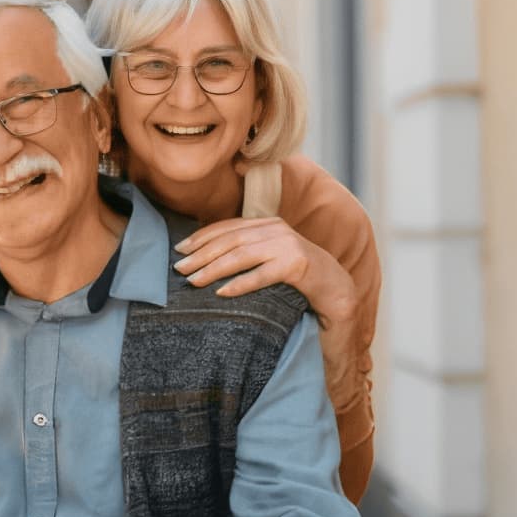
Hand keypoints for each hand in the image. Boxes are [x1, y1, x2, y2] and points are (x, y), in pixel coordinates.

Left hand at [173, 218, 355, 328]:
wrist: (337, 289)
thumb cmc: (297, 278)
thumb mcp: (270, 258)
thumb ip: (248, 252)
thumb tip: (206, 259)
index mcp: (268, 224)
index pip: (228, 227)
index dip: (202, 238)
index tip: (180, 250)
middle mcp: (277, 229)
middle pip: (230, 240)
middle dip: (201, 254)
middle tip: (179, 269)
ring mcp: (288, 246)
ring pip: (242, 255)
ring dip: (214, 268)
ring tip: (193, 281)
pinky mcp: (298, 265)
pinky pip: (263, 275)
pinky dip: (241, 284)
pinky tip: (222, 293)